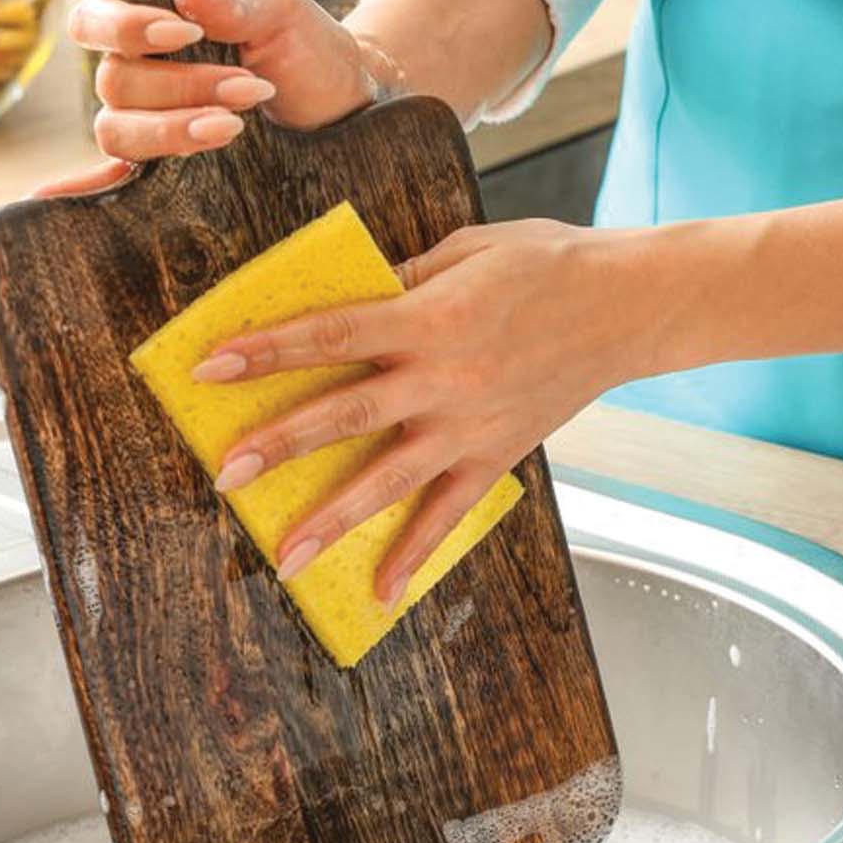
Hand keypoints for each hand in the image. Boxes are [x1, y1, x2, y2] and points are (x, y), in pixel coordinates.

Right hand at [67, 0, 389, 160]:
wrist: (344, 105)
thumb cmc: (307, 48)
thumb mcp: (276, 12)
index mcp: (151, 22)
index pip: (95, 20)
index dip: (126, 28)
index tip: (183, 33)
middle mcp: (138, 72)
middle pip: (113, 83)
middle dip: (181, 86)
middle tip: (247, 87)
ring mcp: (148, 122)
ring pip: (117, 130)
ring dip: (174, 129)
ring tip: (235, 125)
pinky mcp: (166, 167)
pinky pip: (117, 175)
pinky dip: (101, 181)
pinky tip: (88, 187)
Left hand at [192, 220, 660, 604]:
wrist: (632, 305)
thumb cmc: (547, 262)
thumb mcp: (467, 249)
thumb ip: (404, 279)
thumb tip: (349, 301)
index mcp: (428, 316)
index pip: (331, 334)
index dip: (267, 350)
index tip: (211, 366)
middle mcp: (443, 378)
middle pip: (345, 414)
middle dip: (279, 444)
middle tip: (224, 472)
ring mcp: (470, 425)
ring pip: (389, 479)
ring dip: (333, 518)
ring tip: (285, 556)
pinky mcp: (497, 454)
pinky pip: (449, 514)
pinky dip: (415, 555)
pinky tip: (381, 592)